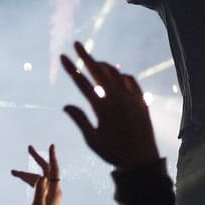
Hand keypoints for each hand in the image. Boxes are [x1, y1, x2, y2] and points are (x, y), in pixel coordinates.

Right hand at [10, 144, 61, 204]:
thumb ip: (40, 191)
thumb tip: (42, 177)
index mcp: (54, 191)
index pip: (54, 170)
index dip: (52, 157)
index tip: (51, 146)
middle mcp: (53, 190)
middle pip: (46, 170)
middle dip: (37, 159)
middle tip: (29, 148)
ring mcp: (49, 193)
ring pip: (38, 178)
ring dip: (26, 174)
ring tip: (13, 172)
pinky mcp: (43, 198)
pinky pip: (36, 184)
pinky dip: (28, 180)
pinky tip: (20, 177)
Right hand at [60, 43, 158, 168]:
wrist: (142, 160)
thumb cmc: (114, 153)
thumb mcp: (92, 139)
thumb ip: (80, 120)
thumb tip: (65, 105)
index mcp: (102, 107)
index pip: (82, 83)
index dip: (70, 68)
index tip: (62, 56)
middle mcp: (117, 98)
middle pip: (98, 71)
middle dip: (85, 56)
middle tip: (77, 44)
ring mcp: (131, 98)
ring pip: (115, 73)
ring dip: (104, 65)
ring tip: (94, 61)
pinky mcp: (141, 101)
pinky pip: (131, 81)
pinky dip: (122, 75)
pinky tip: (117, 75)